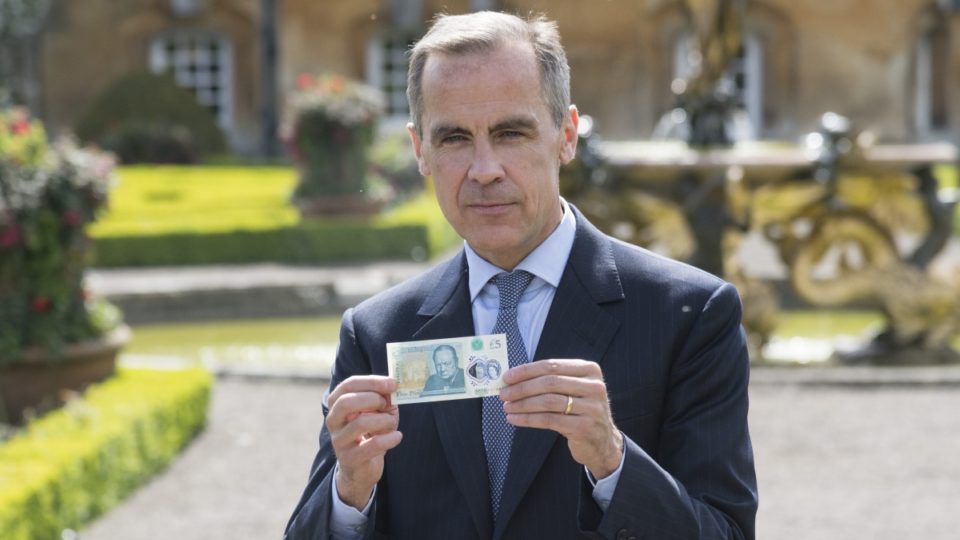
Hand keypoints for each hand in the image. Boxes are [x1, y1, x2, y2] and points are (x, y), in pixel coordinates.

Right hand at [326, 375, 401, 509]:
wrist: (361, 468)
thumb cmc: (371, 433)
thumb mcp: (379, 412)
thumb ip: (384, 398)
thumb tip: (393, 386)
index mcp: (337, 404)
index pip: (348, 385)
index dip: (372, 381)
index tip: (392, 383)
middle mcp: (333, 421)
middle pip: (346, 402)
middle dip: (372, 399)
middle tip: (387, 404)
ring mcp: (339, 441)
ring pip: (360, 423)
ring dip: (384, 420)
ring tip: (392, 423)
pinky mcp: (350, 459)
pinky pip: (373, 444)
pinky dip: (390, 438)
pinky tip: (397, 437)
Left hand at [500, 359, 623, 478]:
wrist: (602, 441)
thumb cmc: (580, 411)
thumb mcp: (573, 390)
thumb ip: (550, 381)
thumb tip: (513, 379)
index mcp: (589, 370)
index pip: (552, 366)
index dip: (526, 371)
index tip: (507, 377)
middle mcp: (594, 386)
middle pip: (549, 382)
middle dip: (522, 388)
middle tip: (503, 394)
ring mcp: (591, 407)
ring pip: (548, 402)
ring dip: (523, 404)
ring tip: (507, 407)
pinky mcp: (584, 427)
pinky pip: (549, 420)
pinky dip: (528, 419)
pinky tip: (515, 419)